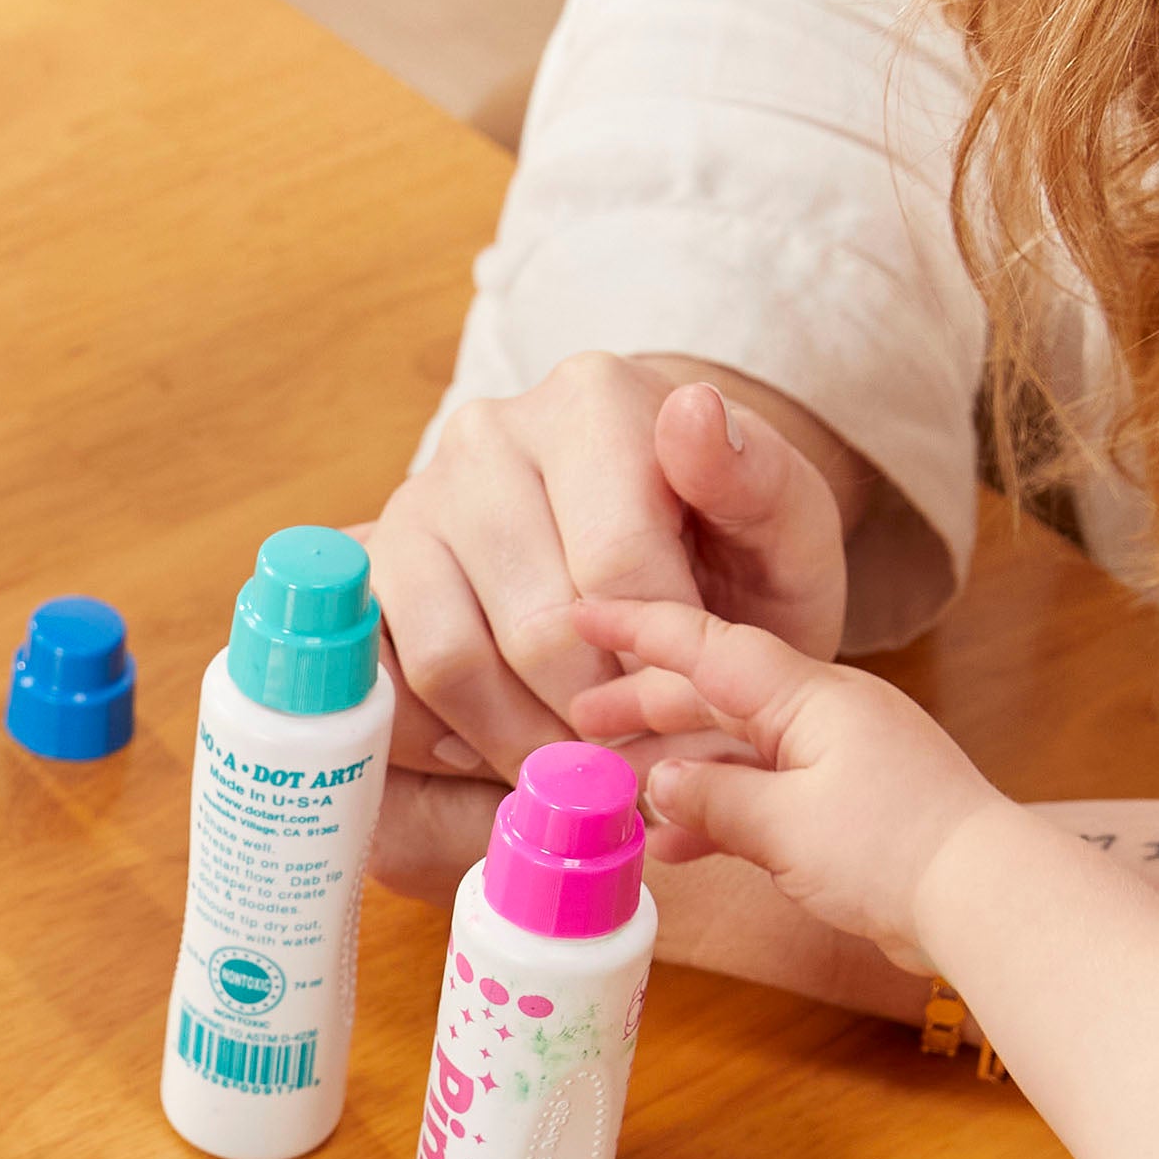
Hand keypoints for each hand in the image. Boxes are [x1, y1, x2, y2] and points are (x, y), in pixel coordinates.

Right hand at [362, 358, 855, 807]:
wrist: (653, 541)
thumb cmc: (726, 548)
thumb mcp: (785, 525)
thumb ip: (758, 479)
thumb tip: (692, 413)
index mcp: (594, 400)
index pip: (616, 566)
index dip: (658, 669)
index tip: (688, 713)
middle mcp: (488, 436)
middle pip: (535, 626)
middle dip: (597, 716)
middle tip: (641, 756)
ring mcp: (416, 503)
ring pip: (452, 663)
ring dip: (522, 740)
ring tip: (582, 759)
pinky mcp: (374, 573)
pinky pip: (394, 685)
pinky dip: (454, 738)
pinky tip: (516, 738)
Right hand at [567, 597, 1004, 971]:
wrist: (985, 898)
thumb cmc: (893, 850)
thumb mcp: (784, 825)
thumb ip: (713, 798)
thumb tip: (661, 781)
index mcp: (810, 697)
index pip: (707, 647)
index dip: (639, 629)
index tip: (580, 615)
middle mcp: (822, 715)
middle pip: (715, 696)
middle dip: (645, 706)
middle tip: (578, 722)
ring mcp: (836, 758)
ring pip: (735, 747)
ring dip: (676, 767)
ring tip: (617, 788)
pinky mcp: (845, 803)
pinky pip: (764, 790)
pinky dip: (718, 810)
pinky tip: (676, 844)